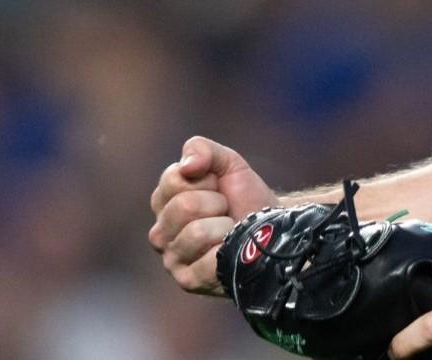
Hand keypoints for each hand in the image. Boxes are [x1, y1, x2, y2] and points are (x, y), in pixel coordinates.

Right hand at [148, 136, 276, 295]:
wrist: (271, 227)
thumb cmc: (244, 196)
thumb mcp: (226, 163)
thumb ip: (201, 149)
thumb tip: (187, 165)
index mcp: (163, 201)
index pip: (174, 179)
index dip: (206, 179)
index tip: (218, 187)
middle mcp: (160, 232)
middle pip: (184, 207)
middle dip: (216, 203)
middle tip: (226, 210)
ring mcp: (172, 258)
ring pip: (195, 233)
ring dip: (224, 227)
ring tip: (229, 230)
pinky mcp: (188, 281)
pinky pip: (206, 262)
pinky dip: (227, 251)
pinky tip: (230, 249)